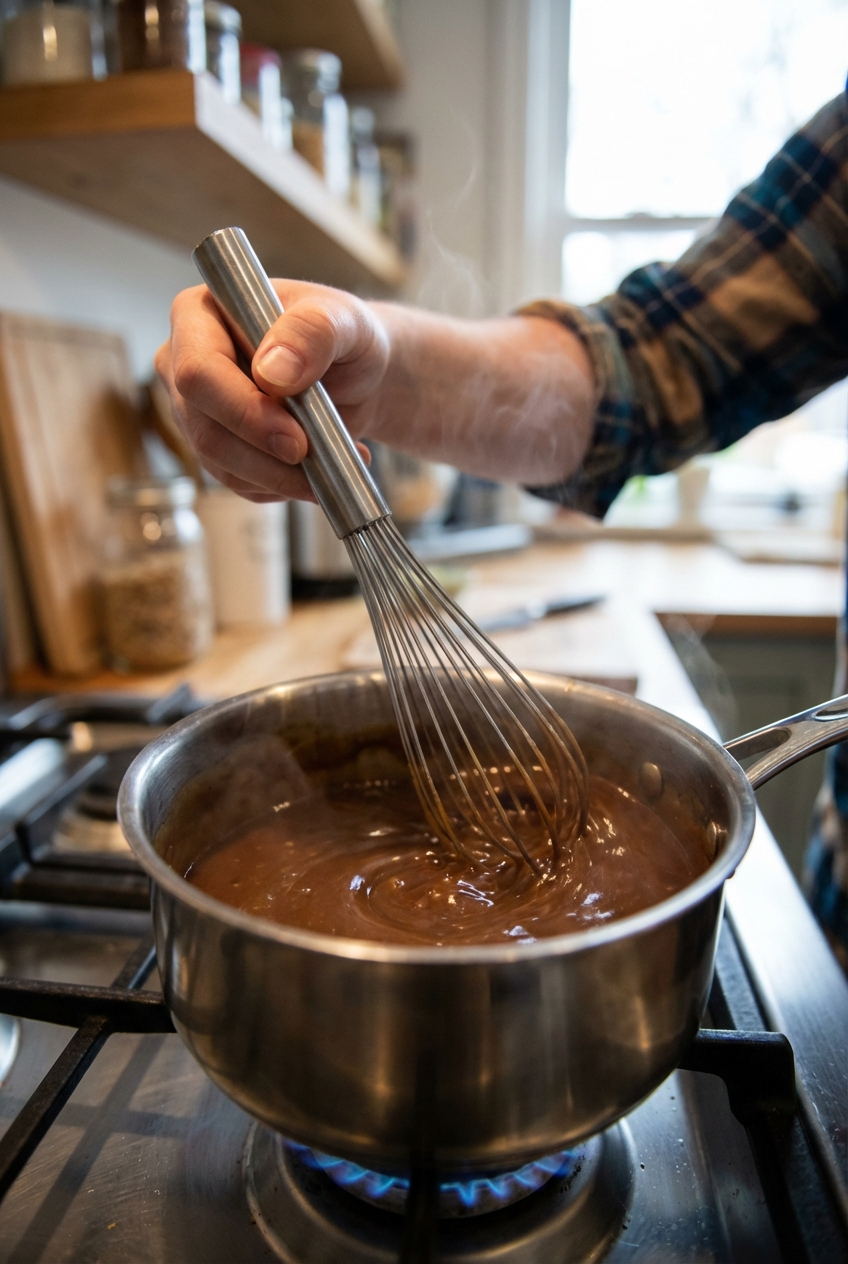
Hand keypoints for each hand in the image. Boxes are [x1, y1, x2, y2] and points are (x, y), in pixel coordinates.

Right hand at [155, 279, 390, 500]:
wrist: (360, 375)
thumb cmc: (345, 336)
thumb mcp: (344, 319)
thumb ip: (312, 332)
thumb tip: (272, 371)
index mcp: (200, 313)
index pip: (198, 372)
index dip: (243, 412)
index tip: (294, 437)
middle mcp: (183, 361)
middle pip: (204, 427)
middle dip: (263, 453)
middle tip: (313, 455)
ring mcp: (196, 409)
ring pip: (220, 463)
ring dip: (279, 475)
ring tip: (331, 460)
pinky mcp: (216, 447)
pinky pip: (238, 481)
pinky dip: (282, 484)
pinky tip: (315, 469)